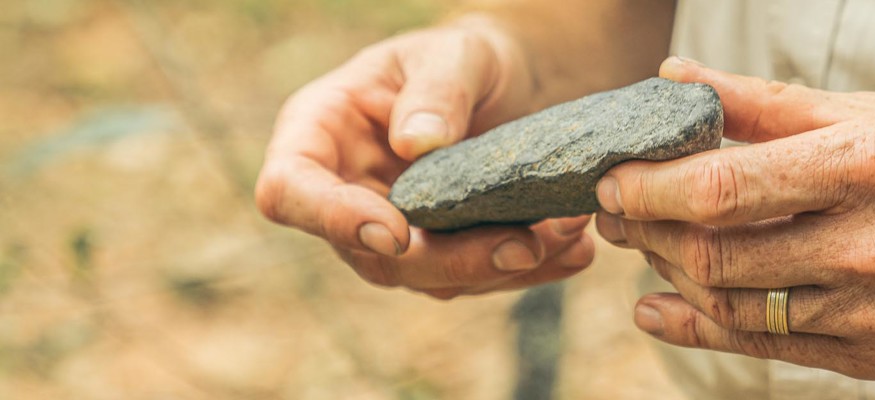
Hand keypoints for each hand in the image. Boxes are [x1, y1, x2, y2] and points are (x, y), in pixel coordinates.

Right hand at [255, 15, 594, 298]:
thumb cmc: (464, 57)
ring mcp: (392, 230)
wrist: (508, 82)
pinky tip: (573, 251)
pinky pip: (476, 276)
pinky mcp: (442, 252)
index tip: (393, 233)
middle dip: (449, 259)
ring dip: (499, 267)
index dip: (332, 219)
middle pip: (370, 254)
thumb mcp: (454, 54)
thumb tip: (417, 143)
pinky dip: (528, 268)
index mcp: (318, 135)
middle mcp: (346, 193)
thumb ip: (435, 89)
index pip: (289, 191)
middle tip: (521, 246)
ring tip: (565, 237)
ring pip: (429, 277)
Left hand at [595, 58, 874, 378]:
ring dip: (674, 278)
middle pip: (717, 255)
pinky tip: (667, 309)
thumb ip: (766, 104)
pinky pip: (772, 347)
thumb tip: (677, 82)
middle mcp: (871, 246)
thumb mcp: (873, 112)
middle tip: (614, 212)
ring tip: (647, 247)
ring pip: (737, 308)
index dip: (648, 188)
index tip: (609, 177)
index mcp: (866, 166)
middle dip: (646, 233)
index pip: (722, 189)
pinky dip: (706, 329)